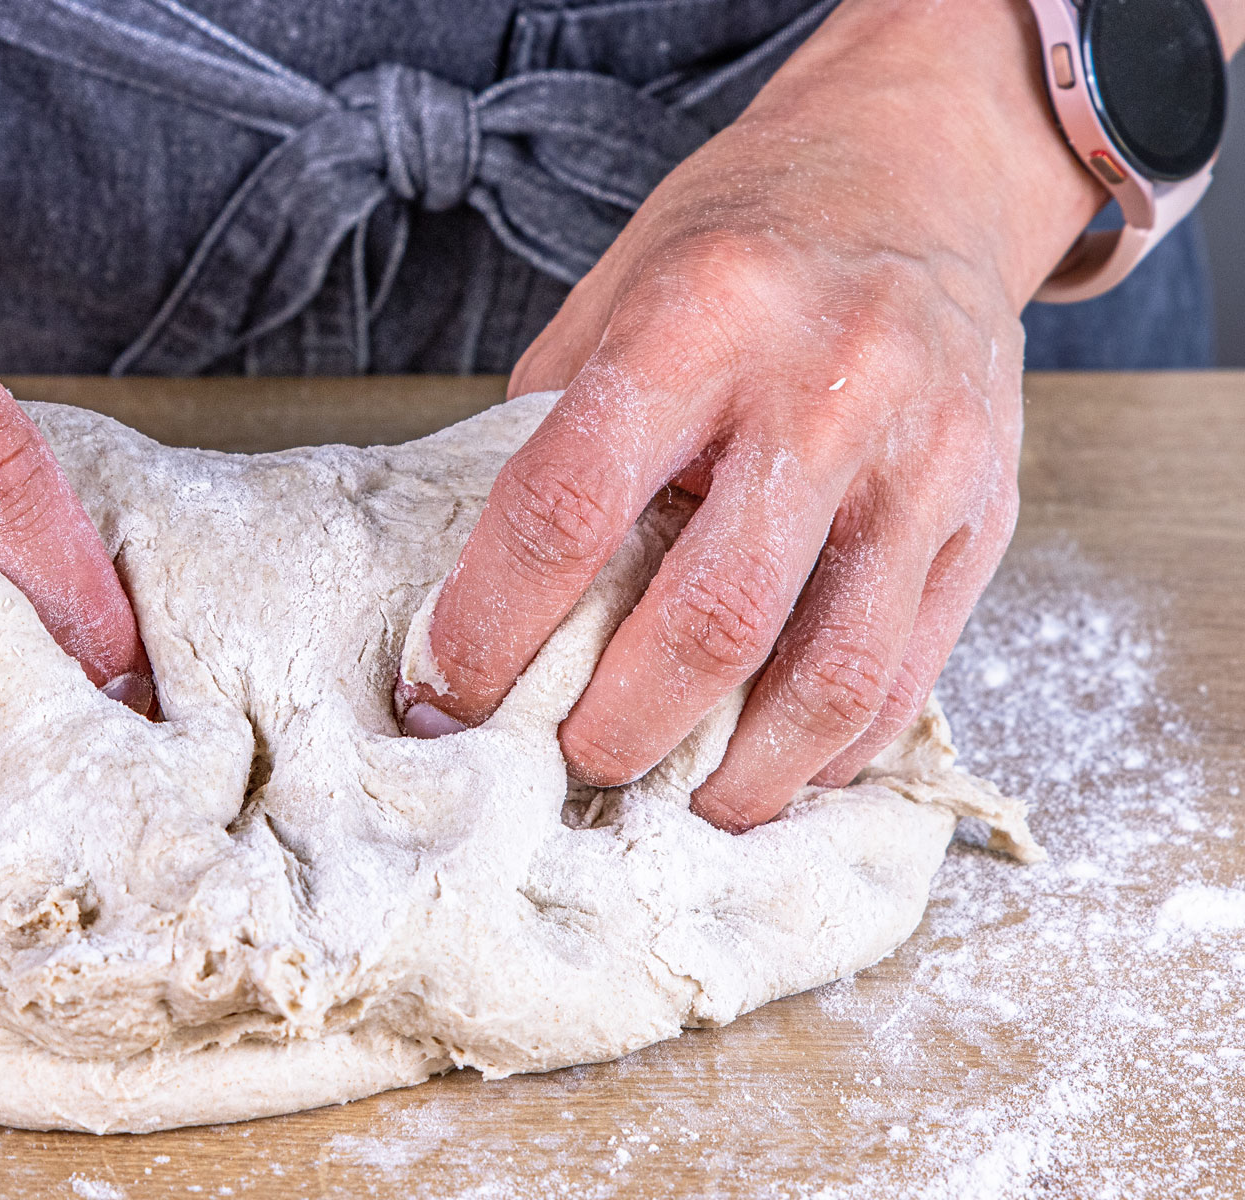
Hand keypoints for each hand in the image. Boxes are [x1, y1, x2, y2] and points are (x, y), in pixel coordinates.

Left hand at [400, 0, 1120, 829]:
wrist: (923, 173)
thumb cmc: (746, 239)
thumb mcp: (618, 292)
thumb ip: (554, 430)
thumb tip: (477, 595)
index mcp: (702, 317)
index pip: (569, 505)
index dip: (490, 627)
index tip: (444, 694)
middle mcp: (828, 386)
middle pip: (710, 619)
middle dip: (616, 729)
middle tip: (563, 765)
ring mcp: (927, 458)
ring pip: (830, 675)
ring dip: (737, 776)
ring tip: (673, 804)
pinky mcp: (989, 513)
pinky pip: (909, 676)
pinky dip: (829, 751)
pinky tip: (770, 770)